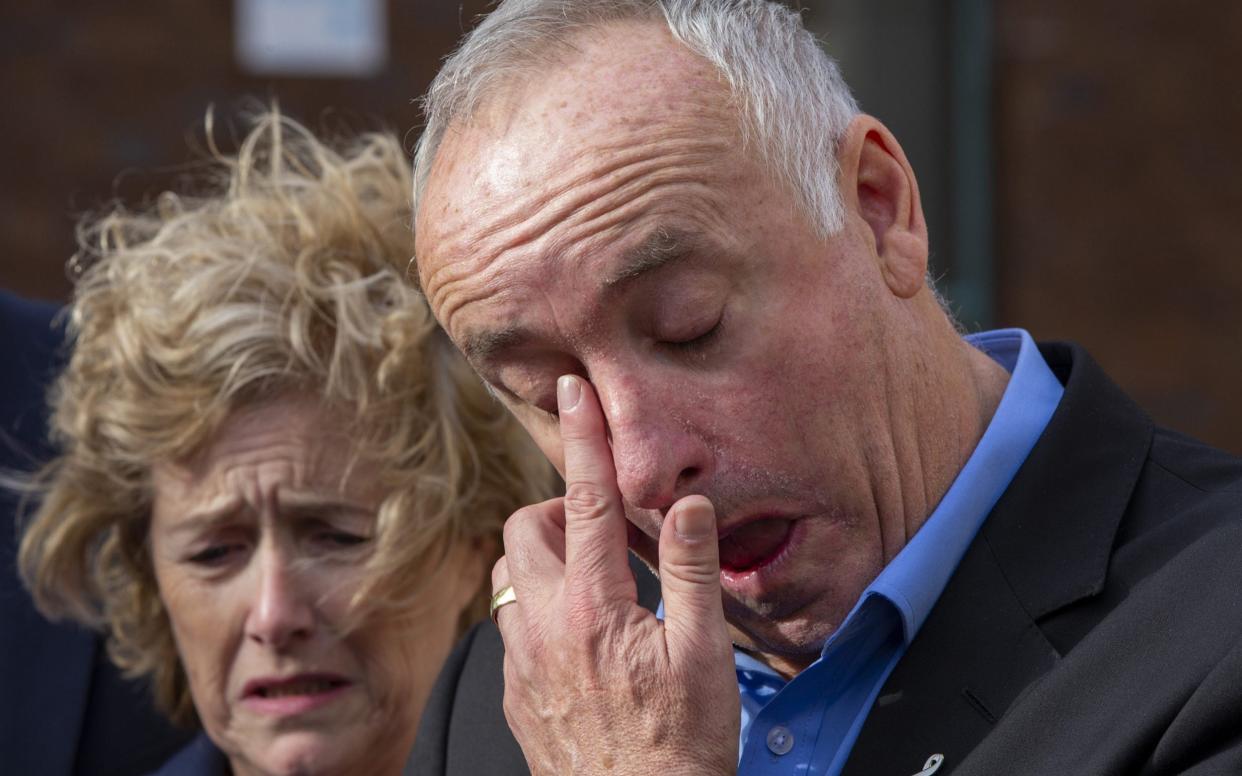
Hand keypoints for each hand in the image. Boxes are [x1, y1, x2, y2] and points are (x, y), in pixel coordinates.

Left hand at [492, 374, 738, 775]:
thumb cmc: (679, 747)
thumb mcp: (704, 656)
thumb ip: (692, 573)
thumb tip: (687, 505)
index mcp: (593, 609)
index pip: (584, 501)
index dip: (582, 439)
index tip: (572, 392)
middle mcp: (543, 628)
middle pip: (523, 530)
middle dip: (556, 508)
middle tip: (602, 529)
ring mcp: (522, 663)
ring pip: (508, 577)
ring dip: (542, 558)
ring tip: (591, 577)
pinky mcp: (515, 694)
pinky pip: (510, 625)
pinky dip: (537, 606)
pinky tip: (577, 633)